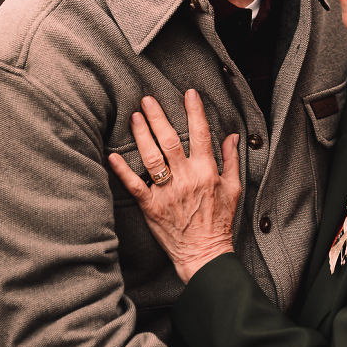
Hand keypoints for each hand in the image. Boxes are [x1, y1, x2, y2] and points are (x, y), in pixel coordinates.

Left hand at [108, 91, 240, 282]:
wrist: (205, 253)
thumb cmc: (220, 221)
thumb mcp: (234, 189)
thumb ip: (232, 160)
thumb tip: (232, 135)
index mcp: (207, 171)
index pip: (201, 134)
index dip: (194, 111)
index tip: (189, 93)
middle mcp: (186, 178)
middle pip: (170, 140)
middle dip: (158, 116)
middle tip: (147, 99)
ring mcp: (167, 192)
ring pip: (152, 157)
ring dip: (141, 135)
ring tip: (134, 117)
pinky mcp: (151, 207)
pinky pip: (135, 185)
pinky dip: (122, 170)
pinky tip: (112, 156)